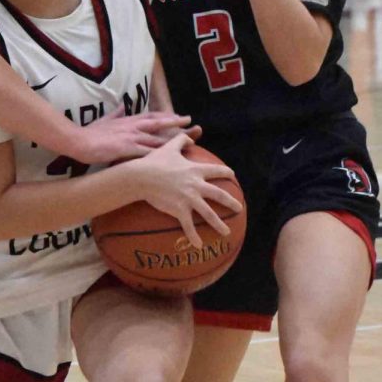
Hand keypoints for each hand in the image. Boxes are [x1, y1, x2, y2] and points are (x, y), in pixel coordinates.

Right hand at [72, 106, 196, 164]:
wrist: (78, 140)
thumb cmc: (88, 133)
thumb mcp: (103, 120)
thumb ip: (114, 113)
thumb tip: (120, 105)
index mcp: (127, 120)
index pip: (150, 115)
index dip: (165, 116)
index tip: (177, 116)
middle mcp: (132, 126)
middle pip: (158, 123)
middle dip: (175, 122)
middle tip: (190, 122)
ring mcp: (131, 137)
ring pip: (157, 138)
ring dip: (173, 140)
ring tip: (188, 141)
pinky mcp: (128, 149)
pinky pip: (148, 152)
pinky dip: (160, 155)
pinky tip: (171, 159)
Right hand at [128, 133, 242, 247]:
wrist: (142, 177)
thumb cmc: (154, 161)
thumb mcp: (169, 146)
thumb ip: (181, 139)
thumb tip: (189, 136)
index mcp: (196, 170)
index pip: (216, 171)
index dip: (226, 173)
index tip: (233, 176)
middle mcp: (196, 185)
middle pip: (219, 194)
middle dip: (231, 202)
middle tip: (239, 207)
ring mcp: (189, 199)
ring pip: (208, 214)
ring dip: (219, 224)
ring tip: (227, 233)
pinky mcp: (179, 210)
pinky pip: (189, 225)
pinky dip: (194, 236)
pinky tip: (198, 245)